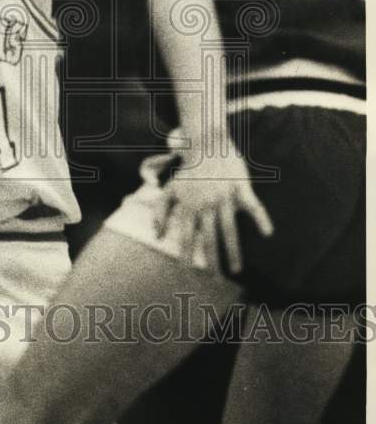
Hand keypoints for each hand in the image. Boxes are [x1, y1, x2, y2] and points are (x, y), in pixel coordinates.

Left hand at [153, 152, 273, 275]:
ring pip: (230, 228)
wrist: (206, 144)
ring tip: (236, 270)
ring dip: (233, 251)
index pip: (188, 235)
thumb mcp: (169, 189)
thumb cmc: (188, 171)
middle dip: (212, 260)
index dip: (187, 253)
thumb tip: (157, 237)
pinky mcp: (241, 188)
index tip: (188, 271)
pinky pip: (253, 206)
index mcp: (190, 205)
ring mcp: (225, 197)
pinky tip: (267, 233)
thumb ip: (160, 212)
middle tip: (214, 280)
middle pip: (209, 237)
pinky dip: (261, 218)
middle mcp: (207, 204)